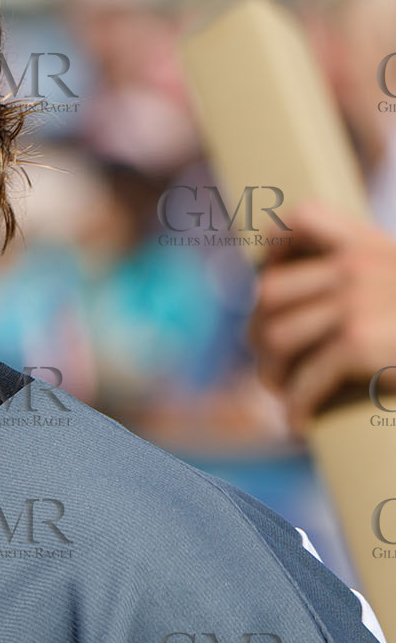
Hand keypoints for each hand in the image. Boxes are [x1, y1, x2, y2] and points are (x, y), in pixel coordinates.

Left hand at [249, 199, 395, 432]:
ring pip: (277, 336)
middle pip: (271, 290)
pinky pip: (305, 377)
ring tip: (285, 394)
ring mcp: (356, 302)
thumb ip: (381, 279)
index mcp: (374, 245)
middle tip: (274, 364)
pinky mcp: (360, 343)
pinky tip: (302, 422)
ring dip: (274, 372)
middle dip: (261, 330)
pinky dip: (299, 404)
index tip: (272, 289)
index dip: (277, 252)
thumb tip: (322, 303)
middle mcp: (358, 265)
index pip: (304, 220)